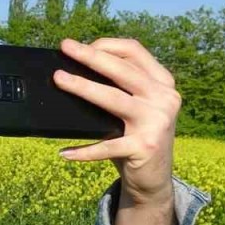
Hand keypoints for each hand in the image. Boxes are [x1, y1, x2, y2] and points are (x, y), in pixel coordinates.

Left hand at [52, 38, 179, 204]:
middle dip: (91, 56)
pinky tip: (65, 152)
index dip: (107, 45)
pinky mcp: (145, 147)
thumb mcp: (137, 106)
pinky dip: (83, 151)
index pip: (135, 52)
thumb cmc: (137, 136)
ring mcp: (156, 122)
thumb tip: (77, 69)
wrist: (154, 179)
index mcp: (163, 83)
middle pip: (122, 70)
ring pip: (113, 99)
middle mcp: (164, 98)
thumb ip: (122, 87)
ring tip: (59, 80)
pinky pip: (107, 147)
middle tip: (66, 47)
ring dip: (83, 87)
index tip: (82, 46)